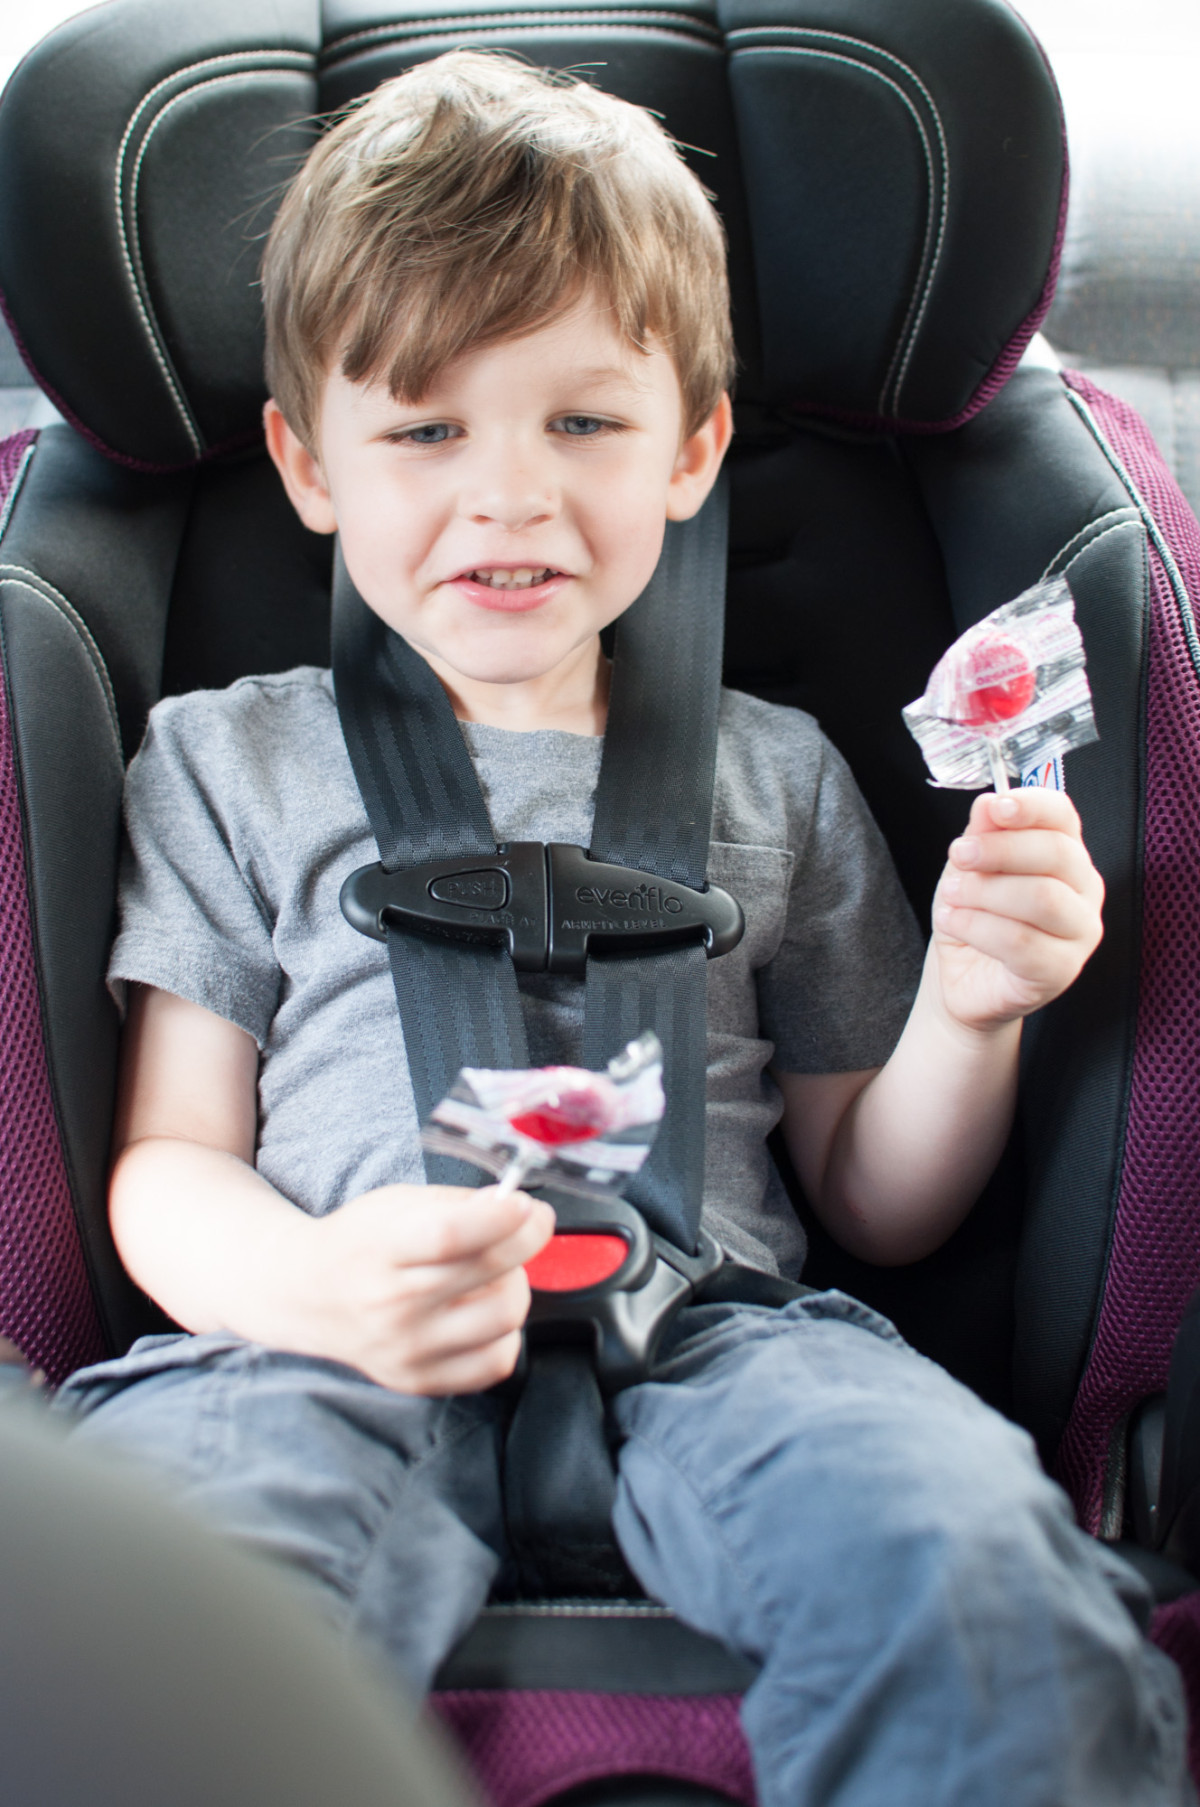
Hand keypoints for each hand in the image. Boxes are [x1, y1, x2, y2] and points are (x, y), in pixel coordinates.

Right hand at [282, 1182, 554, 1395]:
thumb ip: (456, 1203)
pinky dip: (505, 1332)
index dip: (499, 1218)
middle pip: (489, 1273)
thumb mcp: (395, 1203)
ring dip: (516, 1285)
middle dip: (527, 1239)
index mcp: (381, 1249)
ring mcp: (408, 1349)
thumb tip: (513, 1209)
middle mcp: (392, 1305)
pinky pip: (497, 1362)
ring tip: (495, 1274)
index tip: (524, 1205)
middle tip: (525, 1226)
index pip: (449, 1236)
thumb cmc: (358, 1243)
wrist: (308, 1297)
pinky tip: (483, 1312)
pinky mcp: (421, 1380)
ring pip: (505, 1317)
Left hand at [931, 788, 1103, 1032]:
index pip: (1063, 816)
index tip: (996, 807)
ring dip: (985, 892)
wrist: (961, 977)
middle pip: (1056, 854)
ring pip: (1041, 898)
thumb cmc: (973, 916)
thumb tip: (989, 803)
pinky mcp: (1062, 970)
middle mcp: (1083, 889)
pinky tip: (954, 922)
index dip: (1031, 805)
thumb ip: (983, 834)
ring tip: (953, 897)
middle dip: (999, 850)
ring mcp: (1079, 932)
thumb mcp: (969, 867)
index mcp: (1065, 854)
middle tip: (960, 855)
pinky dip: (978, 927)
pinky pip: (1023, 942)